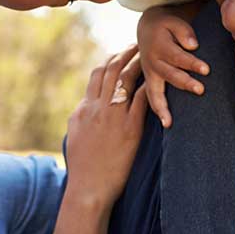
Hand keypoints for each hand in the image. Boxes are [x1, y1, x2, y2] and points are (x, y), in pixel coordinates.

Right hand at [64, 46, 148, 206]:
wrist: (88, 188)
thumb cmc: (83, 167)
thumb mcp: (75, 136)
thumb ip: (81, 117)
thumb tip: (85, 105)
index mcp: (84, 108)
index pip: (96, 74)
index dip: (110, 59)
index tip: (121, 53)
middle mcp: (97, 108)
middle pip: (112, 70)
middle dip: (125, 53)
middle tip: (138, 45)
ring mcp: (113, 117)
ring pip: (125, 79)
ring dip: (138, 63)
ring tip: (151, 54)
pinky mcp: (130, 129)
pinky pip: (142, 100)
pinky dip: (150, 85)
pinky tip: (160, 77)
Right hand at [136, 6, 208, 127]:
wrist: (147, 29)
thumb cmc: (166, 27)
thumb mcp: (173, 22)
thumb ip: (184, 32)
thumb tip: (193, 45)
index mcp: (159, 46)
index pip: (177, 56)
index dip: (191, 63)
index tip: (206, 70)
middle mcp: (152, 62)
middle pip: (169, 74)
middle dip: (184, 83)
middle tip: (200, 90)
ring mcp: (149, 73)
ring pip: (155, 91)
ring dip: (163, 106)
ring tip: (169, 121)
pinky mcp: (150, 81)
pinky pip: (151, 98)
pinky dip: (158, 110)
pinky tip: (167, 124)